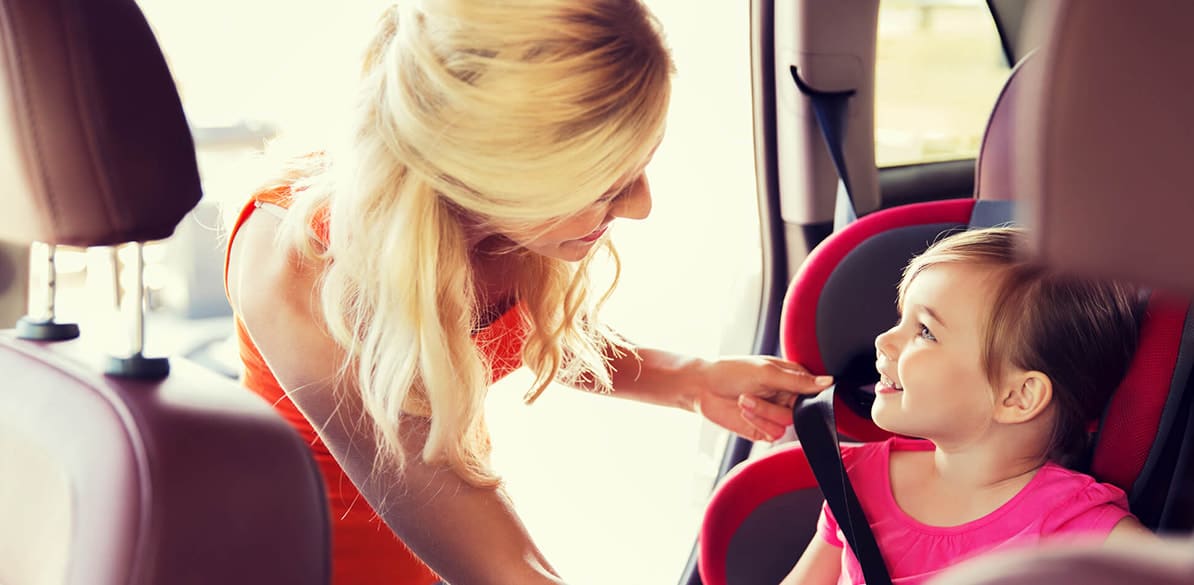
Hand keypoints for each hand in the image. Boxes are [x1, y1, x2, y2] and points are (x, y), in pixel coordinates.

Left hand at [692, 356, 831, 440]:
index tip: (792, 393)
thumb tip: (829, 381)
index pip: (816, 391)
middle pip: (802, 411)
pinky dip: (758, 422)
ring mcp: (776, 414)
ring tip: (744, 400)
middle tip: (752, 393)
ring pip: (787, 423)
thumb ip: (798, 380)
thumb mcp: (766, 372)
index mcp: (792, 378)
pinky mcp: (764, 429)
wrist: (703, 388)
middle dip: (774, 404)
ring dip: (763, 412)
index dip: (809, 395)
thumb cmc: (731, 372)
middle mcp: (787, 397)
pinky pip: (774, 434)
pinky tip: (744, 411)